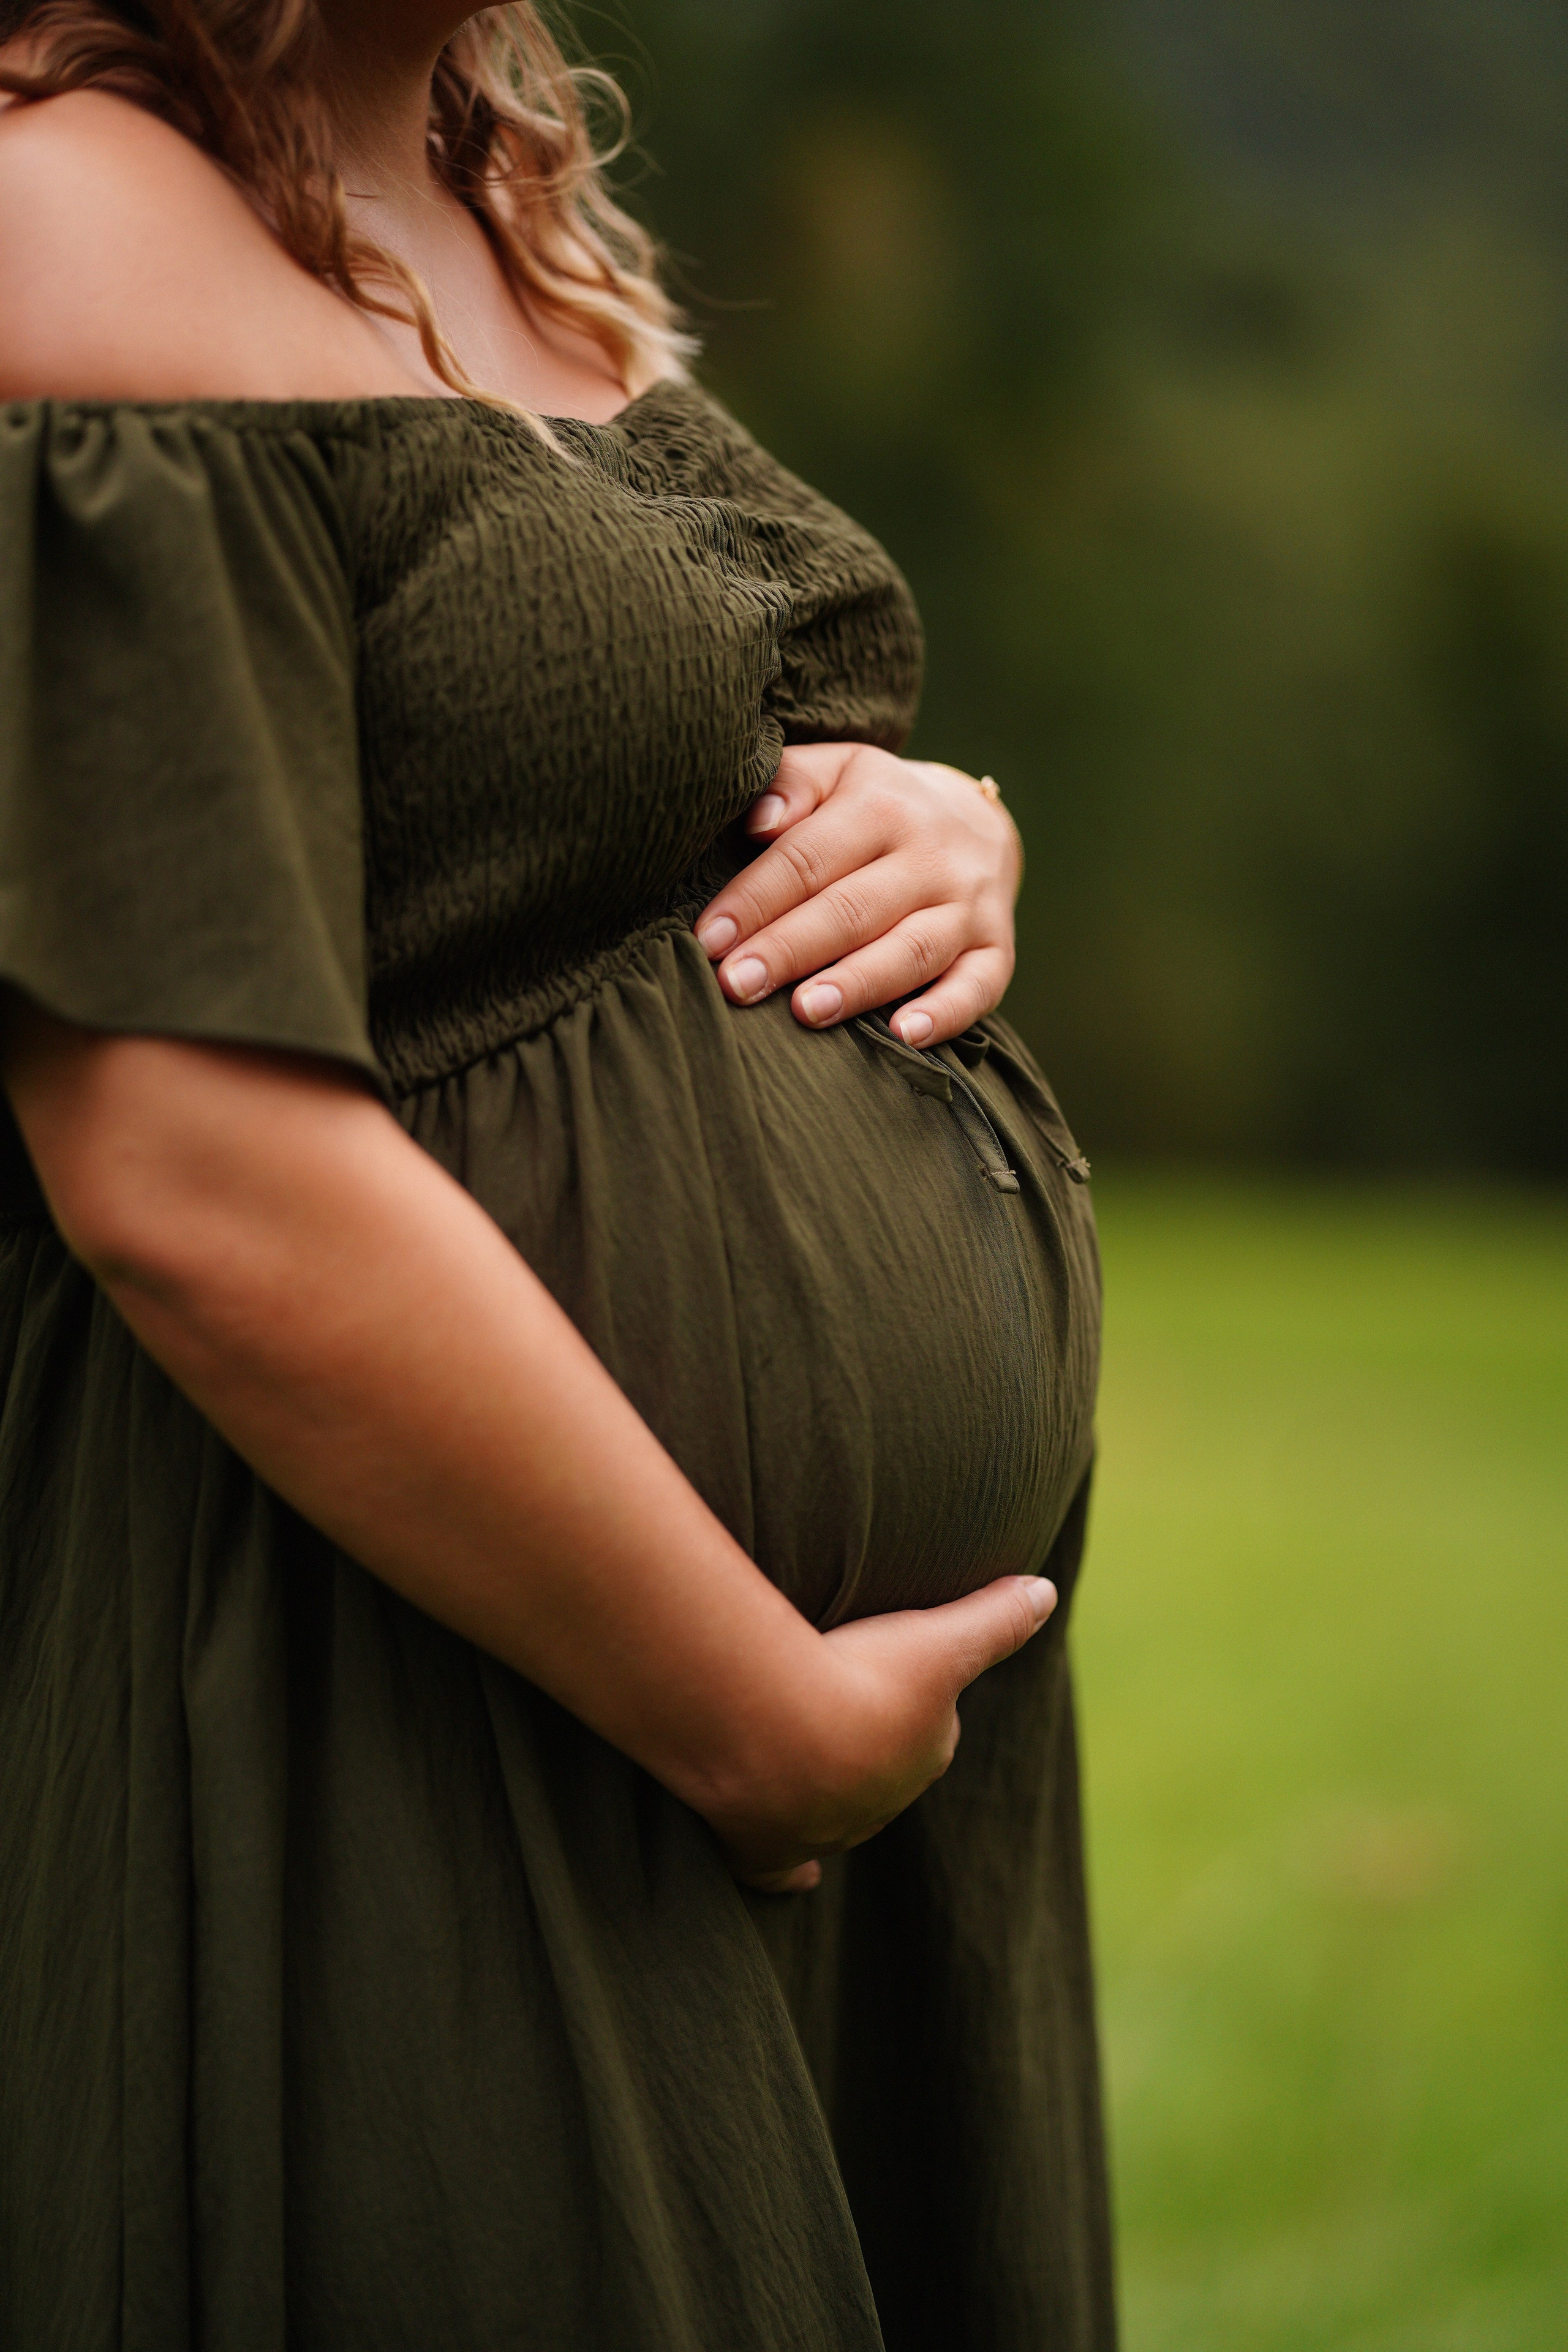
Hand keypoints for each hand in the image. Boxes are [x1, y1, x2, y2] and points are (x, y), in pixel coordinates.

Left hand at [694, 743, 1022, 1048]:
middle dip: (790, 949)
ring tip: (806, 1012)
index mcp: (882, 806)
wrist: (975, 820)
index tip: (710, 939)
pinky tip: (904, 1036)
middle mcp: (932, 855)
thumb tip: (757, 821)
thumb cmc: (877, 805)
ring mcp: (970, 906)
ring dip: (859, 984)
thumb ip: (792, 783)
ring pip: (912, 950)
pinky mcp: (998, 949)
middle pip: (853, 908)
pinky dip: (945, 1013)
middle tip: (738, 986)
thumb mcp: (837, 772)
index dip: (756, 900)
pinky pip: (978, 986)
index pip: (808, 858)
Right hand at [705, 1572, 1057, 1893]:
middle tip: (841, 1708)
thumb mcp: (942, 1639)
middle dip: (868, 1744)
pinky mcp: (767, 1854)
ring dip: (826, 1789)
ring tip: (807, 1759)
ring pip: (835, 1813)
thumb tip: (1046, 1591)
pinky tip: (805, 1878)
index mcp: (923, 1753)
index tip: (890, 1676)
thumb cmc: (863, 1681)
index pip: (930, 1730)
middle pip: (881, 1771)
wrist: (783, 1738)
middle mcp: (881, 1802)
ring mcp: (824, 1833)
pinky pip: (783, 1873)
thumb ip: (997, 1617)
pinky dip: (793, 1875)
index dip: (912, 1701)